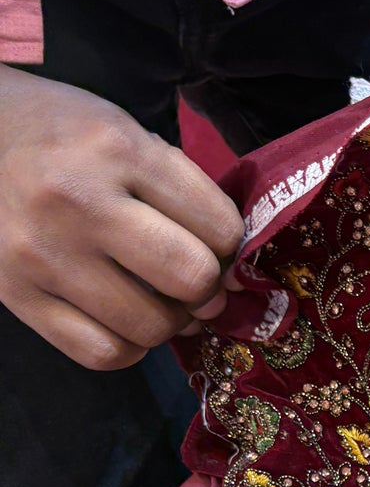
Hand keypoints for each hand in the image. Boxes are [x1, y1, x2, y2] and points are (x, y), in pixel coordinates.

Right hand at [0, 66, 242, 370]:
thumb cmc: (61, 135)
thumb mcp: (125, 132)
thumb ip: (182, 189)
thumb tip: (232, 268)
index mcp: (117, 149)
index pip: (219, 226)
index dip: (230, 245)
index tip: (216, 246)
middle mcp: (78, 202)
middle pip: (191, 279)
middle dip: (207, 288)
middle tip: (193, 281)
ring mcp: (43, 253)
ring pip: (151, 327)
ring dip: (169, 322)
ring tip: (157, 299)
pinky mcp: (17, 294)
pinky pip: (101, 353)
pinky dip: (128, 347)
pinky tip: (123, 321)